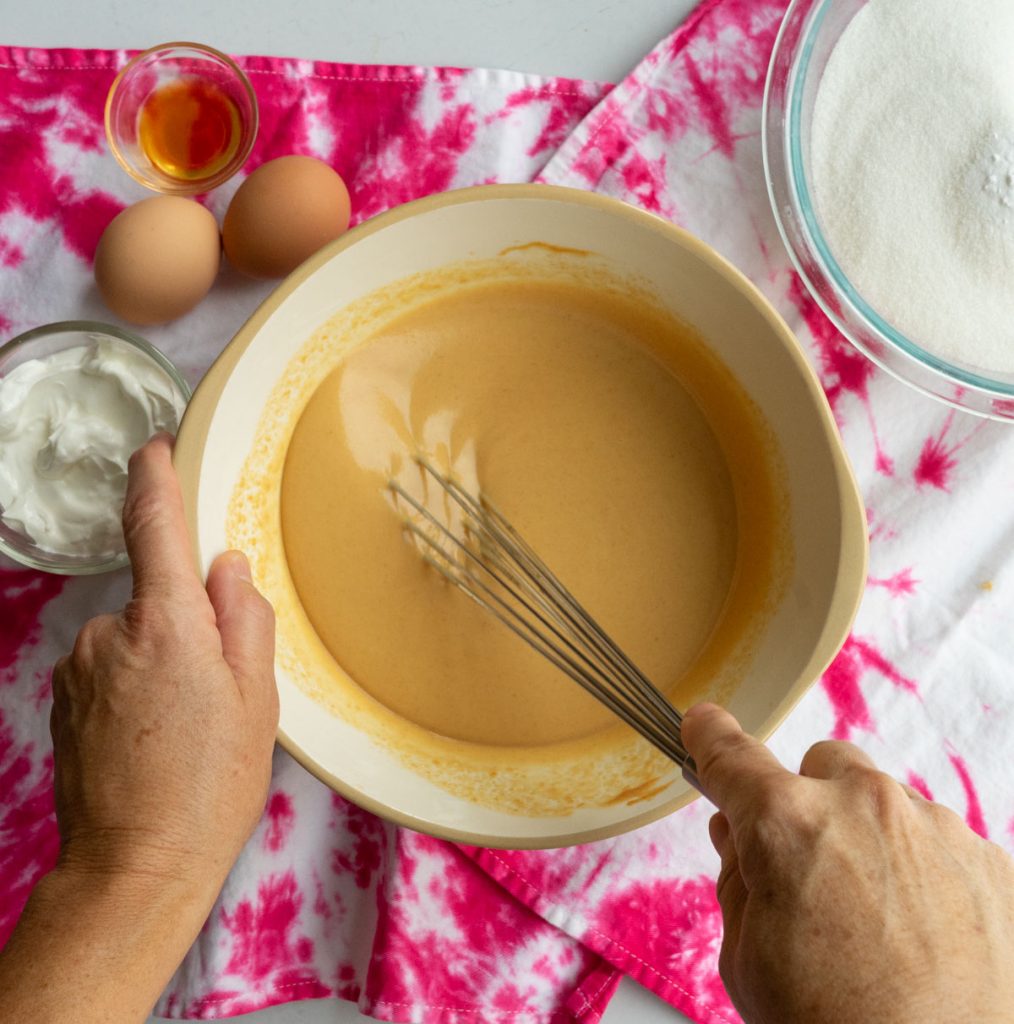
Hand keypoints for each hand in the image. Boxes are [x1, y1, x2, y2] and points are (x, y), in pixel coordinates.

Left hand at [0, 434, 278, 1023]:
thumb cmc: (208, 786)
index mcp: (167, 625)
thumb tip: (228, 566)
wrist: (133, 867)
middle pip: (158, 592)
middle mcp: (110, 634)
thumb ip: (245, 618)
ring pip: (136, 633)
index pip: (154, 525)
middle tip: (220, 683)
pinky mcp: (64, 696)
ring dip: (164, 656)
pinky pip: (112, 664)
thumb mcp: (258, 700)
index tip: (157, 446)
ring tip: (188, 722)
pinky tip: (157, 734)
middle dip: (190, 618)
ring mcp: (79, 666)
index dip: (155, 477)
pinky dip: (137, 682)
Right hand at [681, 704, 1013, 1023]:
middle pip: (822, 766)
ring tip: (877, 919)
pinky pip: (940, 842)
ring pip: (886, 802)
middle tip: (808, 870)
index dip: (710, 739)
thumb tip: (736, 833)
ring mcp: (937, 828)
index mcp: (787, 822)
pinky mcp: (992, 861)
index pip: (732, 755)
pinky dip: (925, 871)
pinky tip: (923, 933)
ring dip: (870, 837)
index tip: (705, 727)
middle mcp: (865, 805)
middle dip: (807, 802)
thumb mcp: (748, 959)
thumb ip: (738, 878)